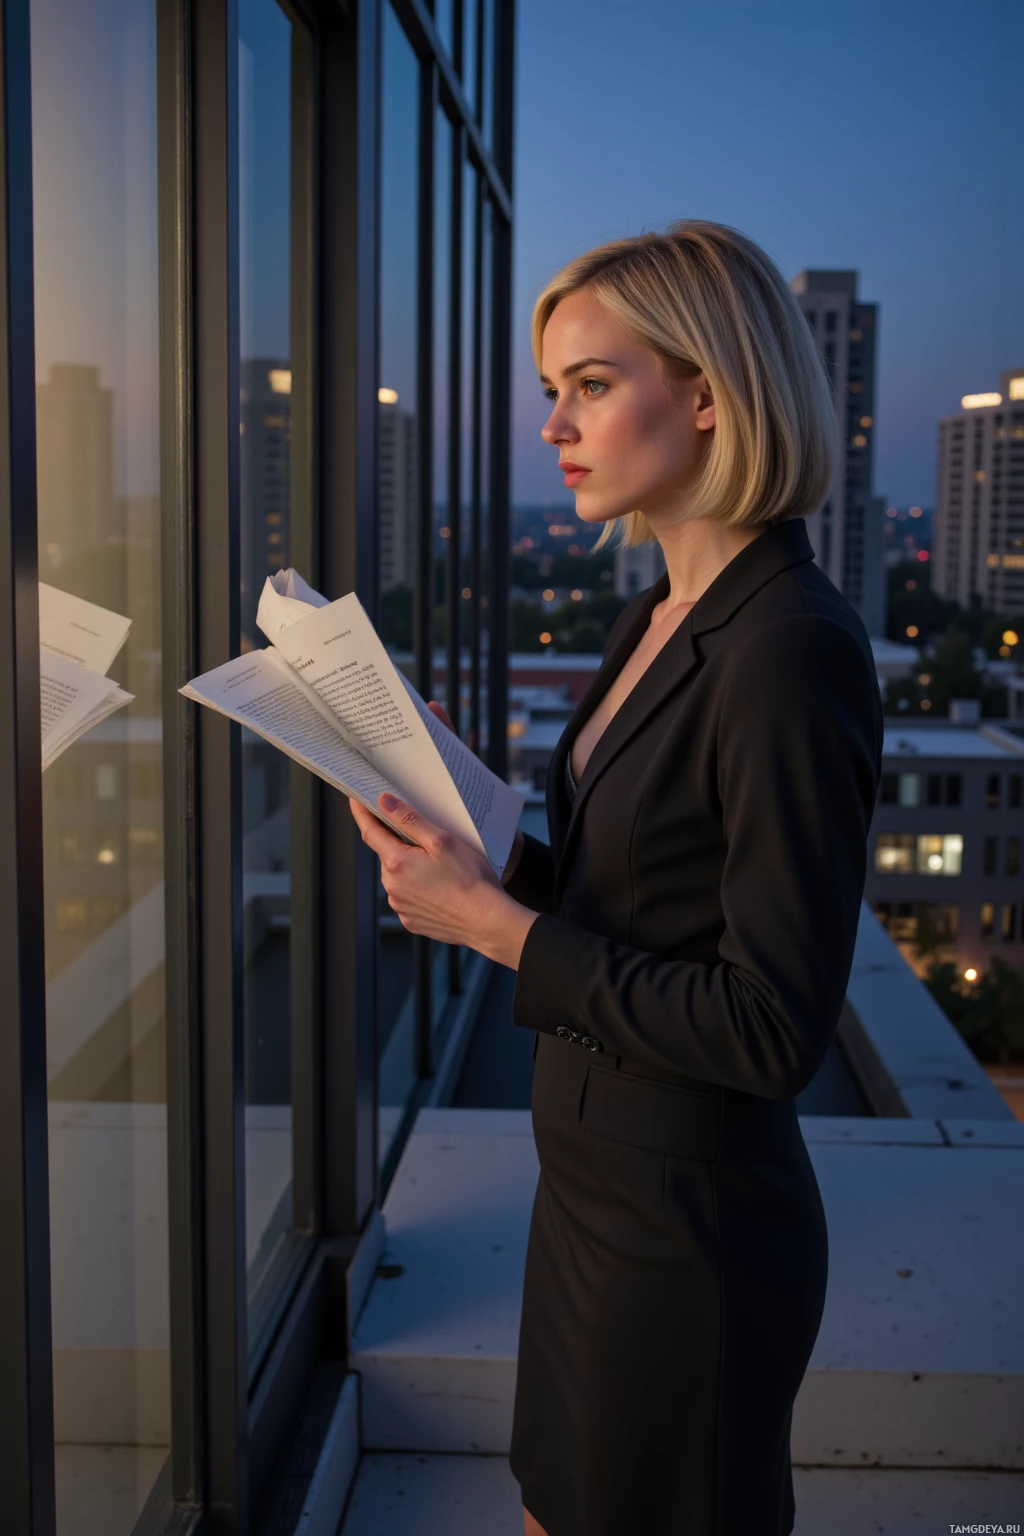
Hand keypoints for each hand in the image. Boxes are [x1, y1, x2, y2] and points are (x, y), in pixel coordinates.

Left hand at [348, 702, 537, 966]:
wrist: (487, 921)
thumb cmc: (470, 880)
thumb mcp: (442, 840)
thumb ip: (409, 820)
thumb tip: (384, 802)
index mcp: (396, 862)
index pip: (370, 831)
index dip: (362, 813)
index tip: (356, 799)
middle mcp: (392, 887)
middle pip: (388, 854)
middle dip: (400, 844)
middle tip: (426, 839)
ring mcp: (400, 906)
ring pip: (399, 877)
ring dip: (411, 868)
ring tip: (441, 869)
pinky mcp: (411, 920)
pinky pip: (408, 897)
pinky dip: (418, 889)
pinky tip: (441, 888)